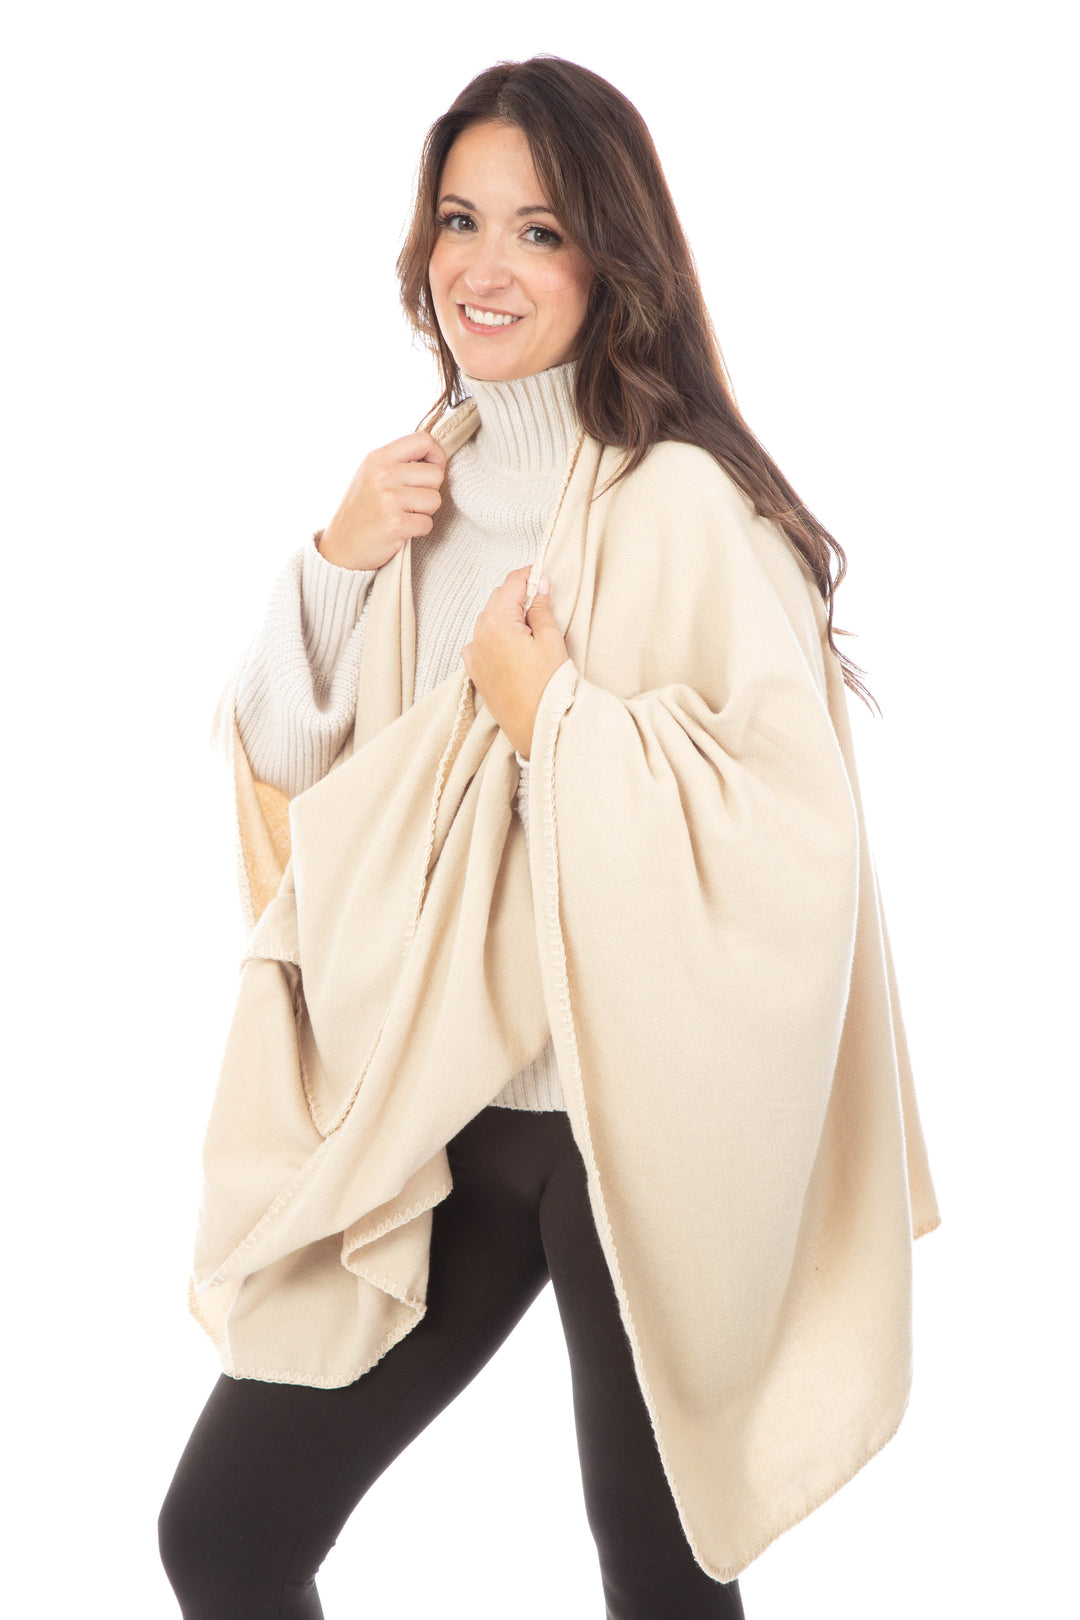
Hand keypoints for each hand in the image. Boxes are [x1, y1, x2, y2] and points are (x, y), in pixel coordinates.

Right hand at [317, 431, 446, 570]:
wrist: (341, 548)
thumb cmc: (362, 512)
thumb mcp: (371, 475)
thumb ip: (398, 463)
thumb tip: (436, 458)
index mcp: (378, 458)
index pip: (423, 440)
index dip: (436, 455)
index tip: (430, 470)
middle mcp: (382, 474)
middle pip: (436, 474)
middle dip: (430, 491)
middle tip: (410, 502)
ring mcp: (389, 498)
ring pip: (435, 499)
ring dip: (425, 512)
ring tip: (403, 515)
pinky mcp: (396, 523)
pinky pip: (428, 524)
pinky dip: (418, 531)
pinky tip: (400, 530)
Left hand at [461, 568, 569, 760]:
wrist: (537, 727)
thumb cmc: (548, 688)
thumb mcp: (551, 641)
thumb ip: (541, 610)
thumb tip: (539, 587)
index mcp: (498, 624)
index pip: (511, 584)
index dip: (528, 575)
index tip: (541, 574)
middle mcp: (480, 636)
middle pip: (496, 599)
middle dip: (516, 594)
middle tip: (541, 598)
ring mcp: (474, 655)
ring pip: (486, 620)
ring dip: (504, 614)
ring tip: (529, 624)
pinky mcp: (475, 672)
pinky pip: (478, 642)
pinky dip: (492, 635)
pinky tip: (510, 642)